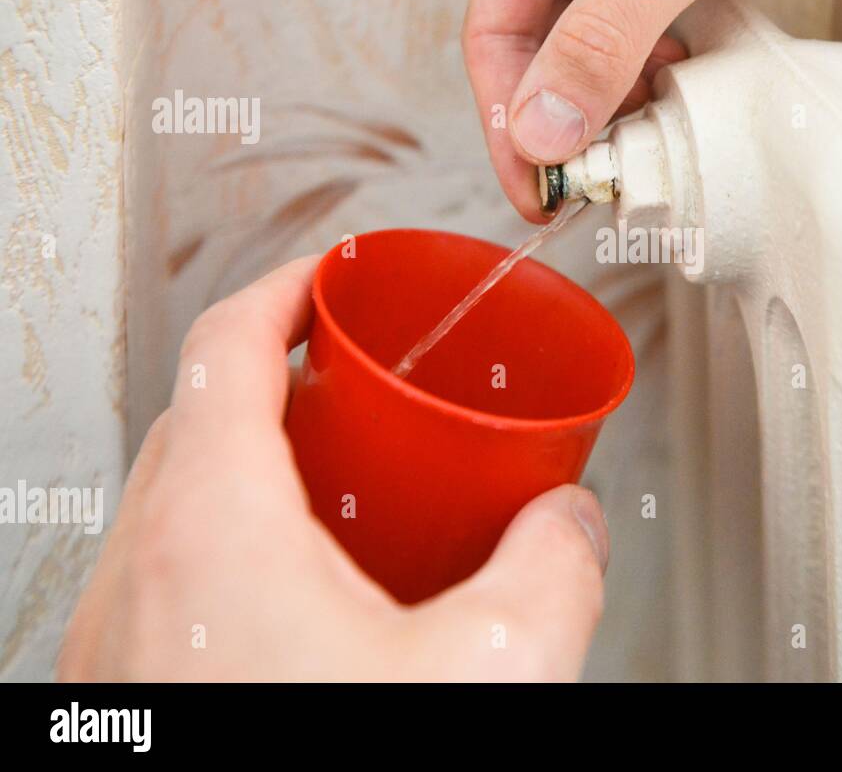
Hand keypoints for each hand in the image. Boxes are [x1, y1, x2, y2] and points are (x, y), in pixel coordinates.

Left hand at [59, 257, 608, 680]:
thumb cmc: (331, 766)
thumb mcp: (494, 669)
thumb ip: (555, 568)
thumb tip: (571, 524)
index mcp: (212, 531)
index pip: (228, 346)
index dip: (286, 287)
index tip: (330, 274)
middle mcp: (139, 576)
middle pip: (195, 416)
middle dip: (276, 373)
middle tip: (349, 376)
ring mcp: (116, 642)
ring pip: (171, 500)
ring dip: (248, 464)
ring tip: (334, 486)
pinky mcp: (125, 695)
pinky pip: (166, 577)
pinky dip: (229, 546)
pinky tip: (301, 602)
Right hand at [463, 0, 841, 220]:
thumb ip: (601, 42)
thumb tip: (542, 131)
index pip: (493, 34)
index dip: (507, 119)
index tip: (533, 186)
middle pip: (535, 55)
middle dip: (556, 124)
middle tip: (581, 191)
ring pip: (587, 59)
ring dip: (603, 112)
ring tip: (629, 156)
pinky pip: (637, 51)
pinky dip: (647, 87)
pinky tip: (670, 104)